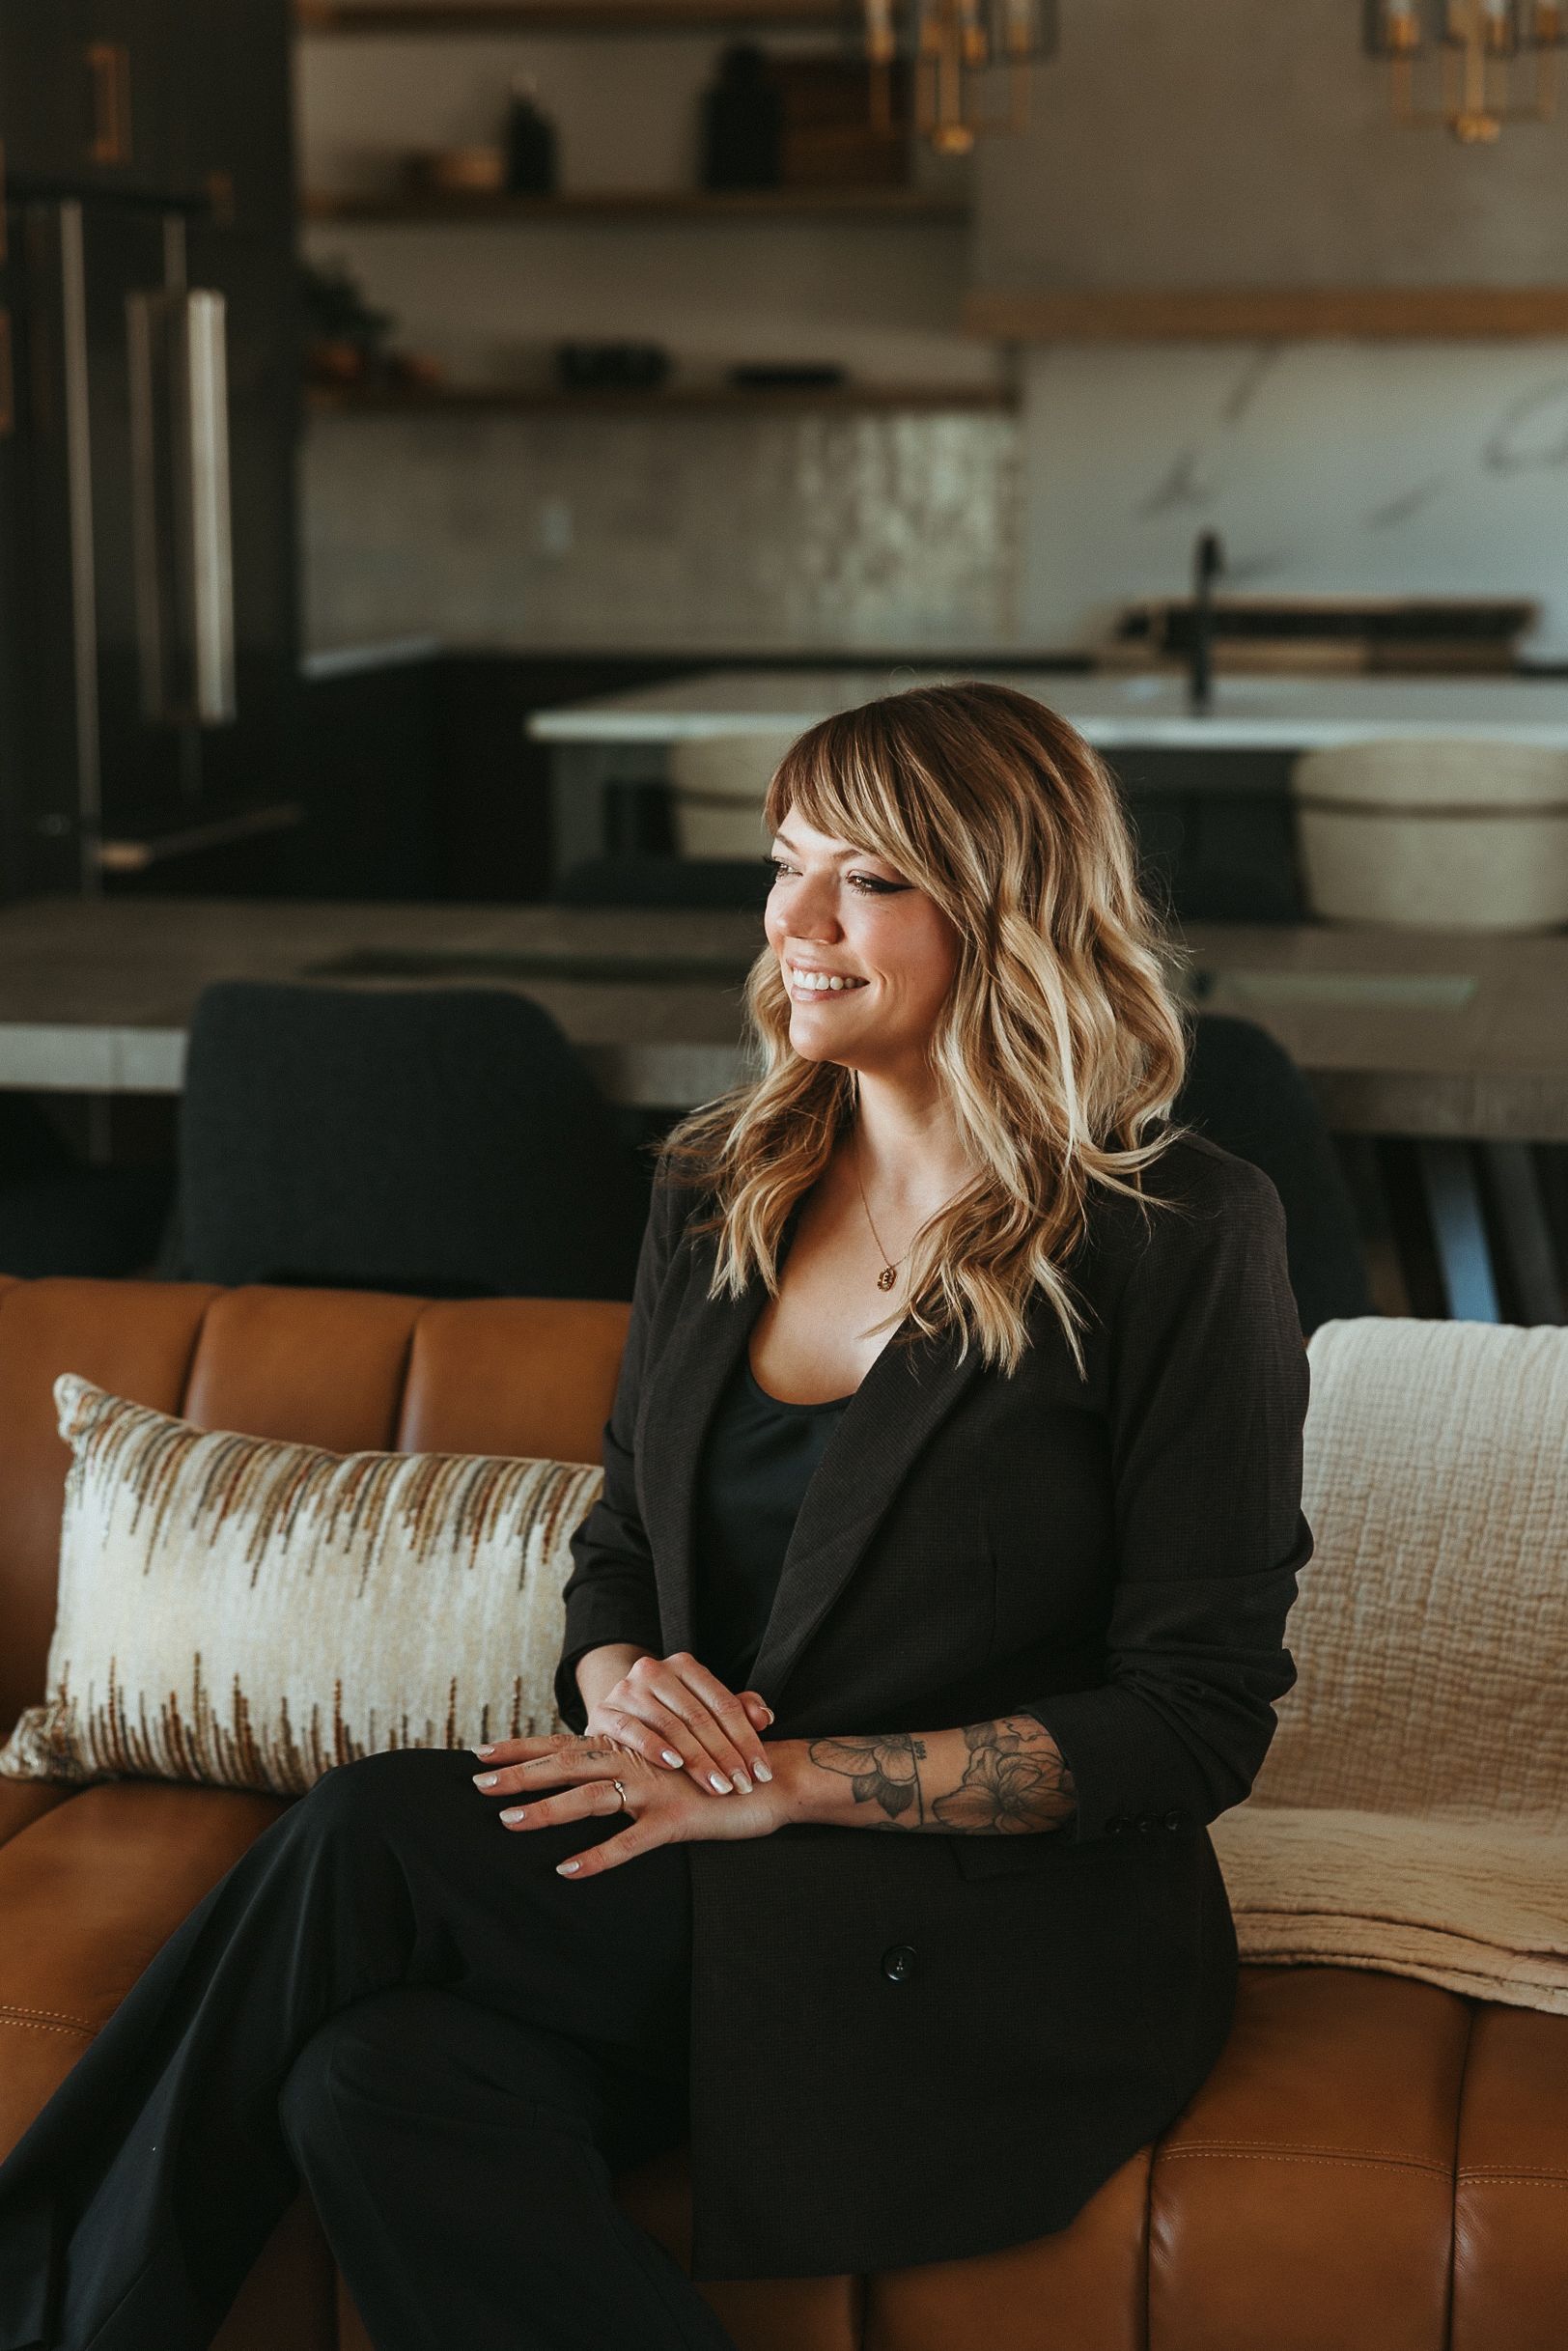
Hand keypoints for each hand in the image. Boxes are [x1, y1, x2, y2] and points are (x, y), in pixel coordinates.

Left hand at [468, 1731, 791, 1877]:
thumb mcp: (671, 1764)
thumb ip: (634, 1765)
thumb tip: (593, 1775)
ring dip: (547, 1811)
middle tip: (477, 1783)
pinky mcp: (676, 1820)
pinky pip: (629, 1841)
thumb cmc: (719, 1773)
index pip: (566, 1744)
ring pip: (590, 1798)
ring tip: (508, 1822)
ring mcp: (655, 1789)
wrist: (773, 1778)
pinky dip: (597, 1856)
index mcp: (632, 1748)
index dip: (524, 1749)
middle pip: (567, 1764)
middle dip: (520, 1774)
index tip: (483, 1753)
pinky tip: (568, 1870)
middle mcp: (638, 1761)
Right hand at [578, 1648, 775, 1797]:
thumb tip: (765, 1717)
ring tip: (718, 1786)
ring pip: (671, 1726)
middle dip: (725, 1756)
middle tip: (743, 1786)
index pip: (723, 1704)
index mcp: (685, 1666)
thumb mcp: (703, 1708)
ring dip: (698, 1760)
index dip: (746, 1739)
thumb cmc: (669, 1715)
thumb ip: (737, 1709)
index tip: (762, 1772)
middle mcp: (655, 1670)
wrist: (615, 1714)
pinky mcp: (605, 1711)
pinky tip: (676, 1766)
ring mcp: (627, 1689)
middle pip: (699, 1717)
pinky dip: (655, 1747)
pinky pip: (632, 1730)